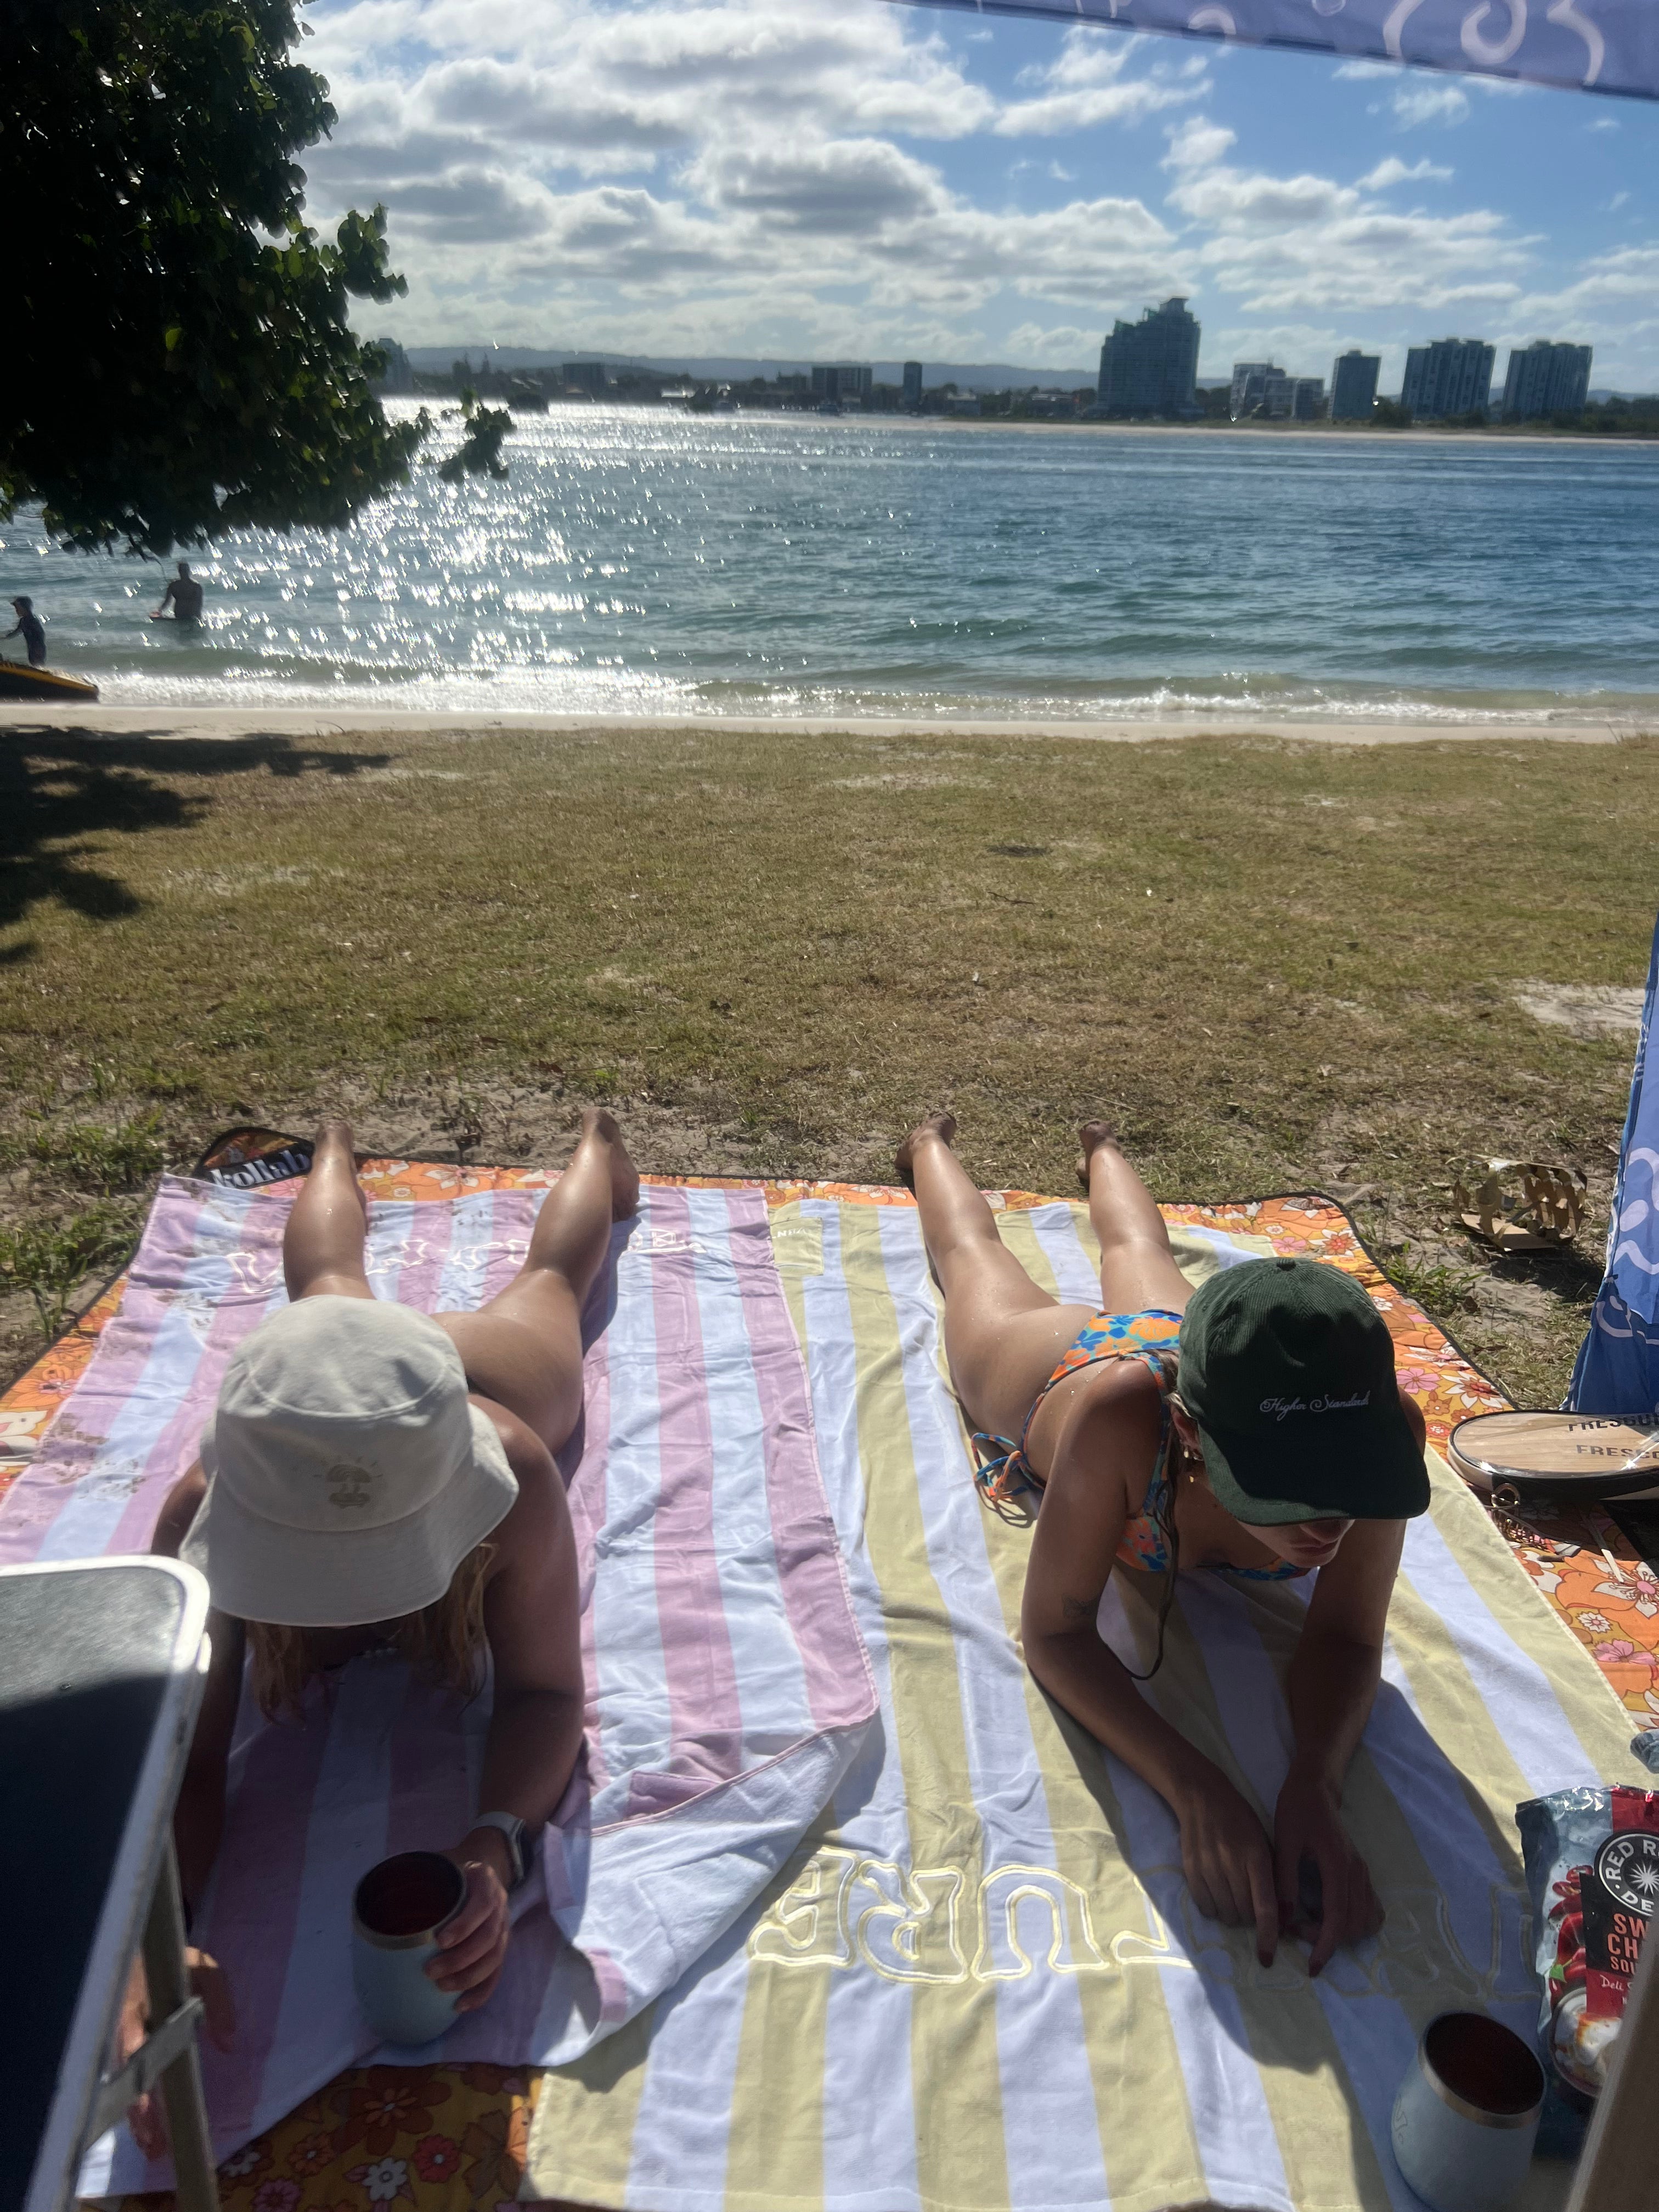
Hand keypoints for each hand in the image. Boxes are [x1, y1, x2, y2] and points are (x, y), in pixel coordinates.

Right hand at [121, 1947, 234, 2159]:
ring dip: (136, 2118)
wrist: (151, 1951)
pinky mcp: (126, 2049)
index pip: (135, 2045)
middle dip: (137, 2112)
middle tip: (153, 2144)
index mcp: (137, 2004)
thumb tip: (229, 2044)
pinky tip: (146, 2132)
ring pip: (124, 2086)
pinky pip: (128, 2082)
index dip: (141, 2076)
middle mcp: (123, 2027)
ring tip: (153, 2149)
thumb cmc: (180, 1962)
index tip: (149, 2104)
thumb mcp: (205, 1969)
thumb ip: (219, 2002)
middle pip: (126, 2076)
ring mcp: (122, 2040)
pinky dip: (136, 2106)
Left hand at [432, 1835, 511, 2011]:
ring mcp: (503, 1928)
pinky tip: (460, 2005)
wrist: (481, 1871)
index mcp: (485, 1881)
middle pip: (488, 1938)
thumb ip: (420, 1873)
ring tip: (441, 1988)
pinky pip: (496, 1973)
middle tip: (429, 1971)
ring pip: (494, 1958)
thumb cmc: (453, 1871)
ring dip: (468, 1977)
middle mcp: (500, 1905)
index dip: (463, 1925)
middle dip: (460, 1959)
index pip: (482, 1905)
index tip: (439, 1941)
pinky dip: (480, 1992)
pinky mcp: (501, 1947)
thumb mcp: (441, 1863)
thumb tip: (384, 1887)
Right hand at [1173, 1772, 1278, 1964]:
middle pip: (1245, 1914)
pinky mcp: (1191, 1869)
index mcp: (1257, 1856)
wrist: (1202, 1796)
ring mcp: (1209, 1867)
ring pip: (1225, 1914)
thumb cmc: (1241, 1820)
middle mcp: (1232, 1864)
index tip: (1268, 1958)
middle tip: (1252, 1905)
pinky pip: (1205, 1906)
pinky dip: (1214, 1909)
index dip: (1268, 1937)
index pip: (1265, 1908)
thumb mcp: (1264, 1842)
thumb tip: (1278, 1917)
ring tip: (1234, 1897)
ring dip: (1233, 1915)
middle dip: (1252, 1919)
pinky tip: (1218, 1895)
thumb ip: (1271, 1876)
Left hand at [1272, 1768, 1383, 1976]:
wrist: (1315, 1788)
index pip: (1337, 1917)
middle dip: (1328, 1939)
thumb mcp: (1284, 1842)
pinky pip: (1370, 1910)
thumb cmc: (1296, 1811)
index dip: (1326, 1946)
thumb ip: (1284, 1881)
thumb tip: (1282, 1920)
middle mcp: (1357, 1872)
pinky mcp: (1362, 1874)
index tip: (1312, 1967)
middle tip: (1296, 1929)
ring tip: (1310, 1924)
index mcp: (1337, 1864)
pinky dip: (1354, 1923)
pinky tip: (1329, 1919)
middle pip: (1354, 1925)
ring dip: (1341, 1933)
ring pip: (1366, 1921)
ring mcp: (1363, 1873)